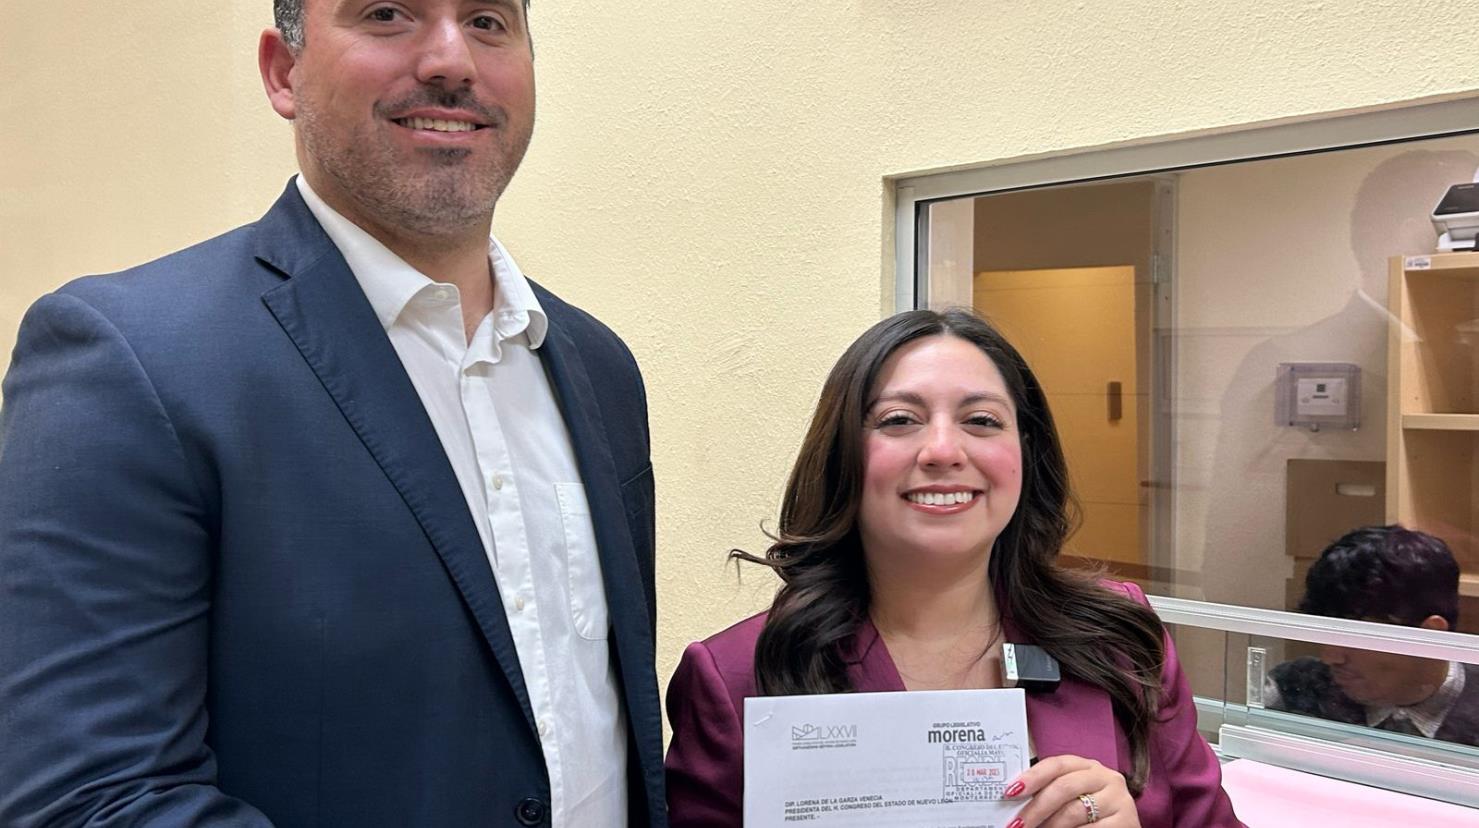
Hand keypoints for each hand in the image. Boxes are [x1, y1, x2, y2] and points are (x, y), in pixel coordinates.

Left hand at [1003, 755, 1139, 826]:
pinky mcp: (1127, 821)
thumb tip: (1014, 799)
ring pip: (1074, 812)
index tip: (1010, 792)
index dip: (1033, 776)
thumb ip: (1049, 792)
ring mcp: (1118, 800)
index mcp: (1088, 766)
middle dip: (1035, 809)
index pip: (1057, 764)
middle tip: (1017, 825)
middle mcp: (1106, 777)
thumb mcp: (1073, 796)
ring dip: (1049, 826)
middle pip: (1063, 788)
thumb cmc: (1090, 812)